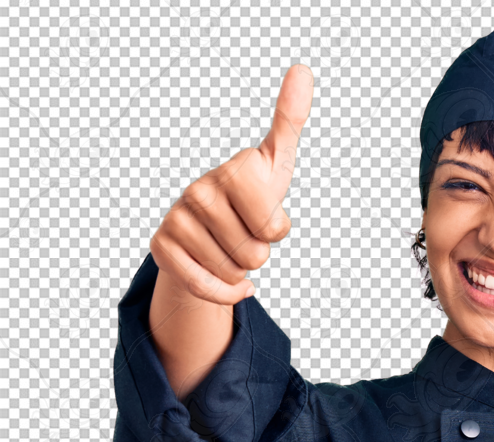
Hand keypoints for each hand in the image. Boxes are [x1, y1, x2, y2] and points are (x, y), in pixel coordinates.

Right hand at [149, 64, 313, 303]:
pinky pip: (206, 287)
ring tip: (228, 246)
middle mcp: (199, 190)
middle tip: (244, 233)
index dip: (276, 229)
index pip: (274, 226)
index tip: (265, 214)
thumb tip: (303, 70)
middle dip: (258, 254)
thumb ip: (289, 122)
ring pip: (232, 273)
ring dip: (238, 271)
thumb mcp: (274, 166)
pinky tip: (226, 278)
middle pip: (255, 256)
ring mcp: (178, 219)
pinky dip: (223, 292)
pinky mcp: (162, 248)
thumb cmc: (247, 197)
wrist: (207, 228)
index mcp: (233, 171)